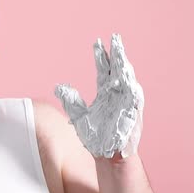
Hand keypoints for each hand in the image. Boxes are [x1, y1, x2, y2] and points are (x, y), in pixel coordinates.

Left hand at [54, 34, 143, 158]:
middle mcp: (117, 94)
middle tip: (113, 37)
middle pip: (117, 69)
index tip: (97, 42)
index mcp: (105, 93)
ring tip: (121, 50)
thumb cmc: (96, 137)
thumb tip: (59, 86)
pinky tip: (128, 75)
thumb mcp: (79, 115)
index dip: (101, 56)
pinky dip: (131, 85)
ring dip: (124, 64)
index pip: (103, 69)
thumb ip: (71, 100)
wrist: (107, 155)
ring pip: (127, 78)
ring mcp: (126, 101)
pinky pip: (134, 96)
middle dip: (116, 53)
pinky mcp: (133, 112)